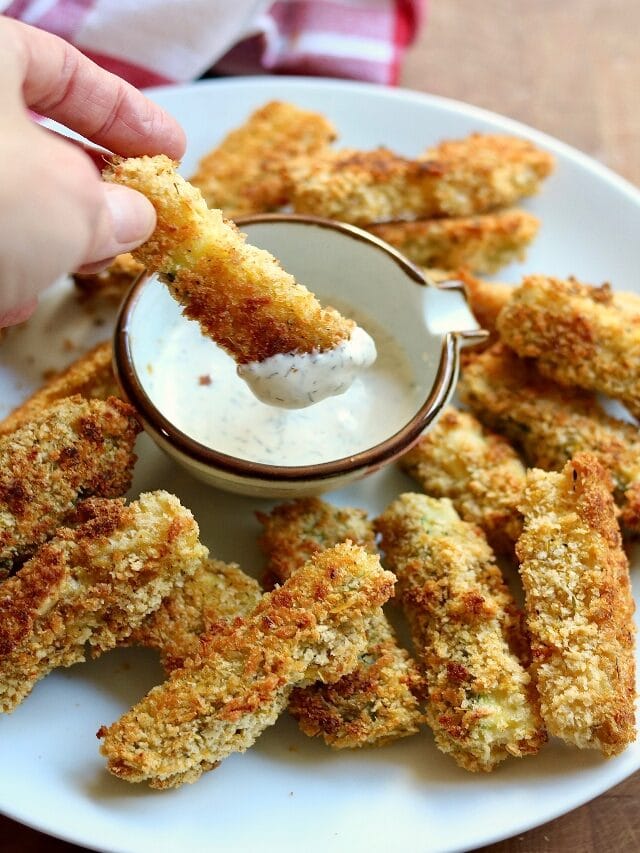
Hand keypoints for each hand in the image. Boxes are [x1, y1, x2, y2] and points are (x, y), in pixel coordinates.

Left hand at [0, 17, 185, 326]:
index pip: (69, 72)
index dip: (132, 116)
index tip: (172, 152)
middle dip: (86, 194)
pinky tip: (3, 299)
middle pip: (32, 140)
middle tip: (130, 227)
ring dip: (40, 241)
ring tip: (66, 274)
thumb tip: (133, 215)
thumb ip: (114, 208)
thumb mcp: (69, 205)